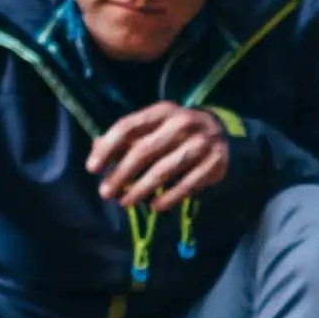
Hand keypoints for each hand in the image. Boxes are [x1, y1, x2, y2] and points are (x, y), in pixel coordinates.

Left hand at [85, 102, 229, 211]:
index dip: (108, 147)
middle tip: (105, 192)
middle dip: (121, 174)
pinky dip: (169, 198)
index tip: (92, 168)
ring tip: (125, 203)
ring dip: (140, 189)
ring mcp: (201, 143)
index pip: (129, 126)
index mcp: (163, 111)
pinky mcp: (214, 163)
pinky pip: (187, 185)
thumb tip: (96, 148)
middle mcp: (182, 123)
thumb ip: (128, 137)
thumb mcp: (156, 127)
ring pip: (163, 170)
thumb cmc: (180, 132)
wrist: (226, 135)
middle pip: (144, 150)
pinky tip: (155, 206)